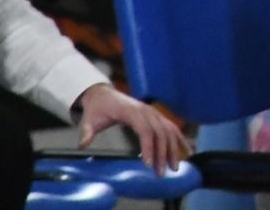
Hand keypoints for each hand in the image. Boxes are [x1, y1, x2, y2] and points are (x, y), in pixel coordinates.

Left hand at [75, 83, 191, 172]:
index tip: (148, 164)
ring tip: (174, 167)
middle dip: (162, 154)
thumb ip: (87, 132)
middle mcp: (147, 111)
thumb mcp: (89, 120)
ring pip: (169, 131)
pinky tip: (186, 150)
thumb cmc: (98, 108)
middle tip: (161, 173)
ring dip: (173, 149)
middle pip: (160, 133)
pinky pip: (171, 128)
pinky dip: (179, 139)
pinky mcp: (156, 116)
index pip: (145, 130)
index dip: (148, 147)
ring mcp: (153, 113)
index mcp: (132, 111)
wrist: (104, 95)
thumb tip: (83, 144)